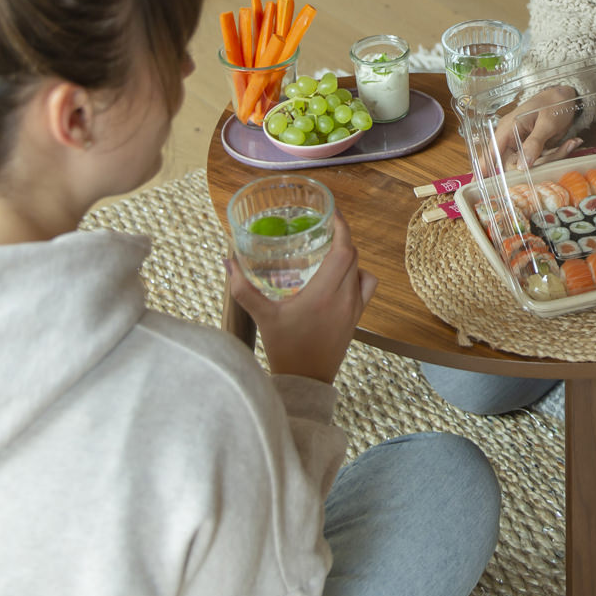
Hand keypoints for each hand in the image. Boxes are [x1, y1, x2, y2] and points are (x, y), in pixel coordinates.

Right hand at [228, 213, 375, 382]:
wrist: (306, 381)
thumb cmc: (285, 349)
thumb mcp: (263, 317)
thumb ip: (244, 288)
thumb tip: (229, 262)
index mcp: (324, 294)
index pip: (344, 251)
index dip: (341, 228)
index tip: (332, 214)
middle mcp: (345, 298)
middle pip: (353, 256)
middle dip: (341, 238)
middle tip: (323, 230)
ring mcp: (355, 308)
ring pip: (362, 270)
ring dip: (350, 257)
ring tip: (330, 253)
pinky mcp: (357, 317)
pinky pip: (366, 287)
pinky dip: (358, 276)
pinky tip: (339, 278)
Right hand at [489, 84, 584, 170]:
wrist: (568, 98)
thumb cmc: (554, 104)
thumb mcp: (547, 123)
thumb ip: (534, 143)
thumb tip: (522, 166)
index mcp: (509, 128)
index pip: (492, 150)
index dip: (484, 166)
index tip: (478, 182)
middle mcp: (512, 139)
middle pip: (515, 164)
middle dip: (539, 163)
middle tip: (560, 151)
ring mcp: (523, 146)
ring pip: (531, 165)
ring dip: (552, 157)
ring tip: (570, 142)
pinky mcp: (534, 150)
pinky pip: (542, 161)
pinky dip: (557, 155)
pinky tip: (571, 142)